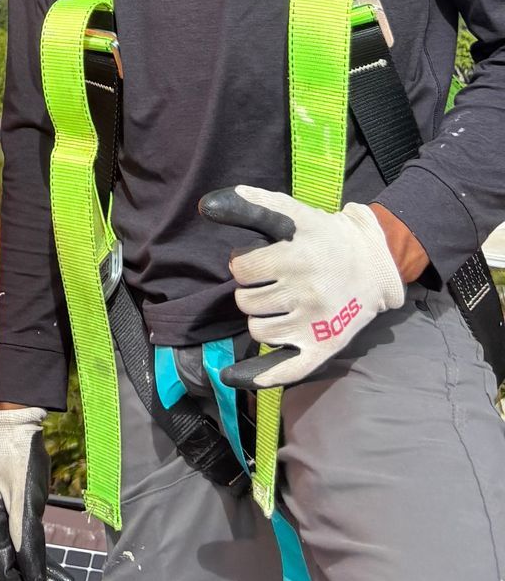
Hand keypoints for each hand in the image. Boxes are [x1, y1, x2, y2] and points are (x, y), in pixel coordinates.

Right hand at [0, 406, 77, 580]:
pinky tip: (64, 580)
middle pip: (16, 577)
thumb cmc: (17, 457)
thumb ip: (27, 539)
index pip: (9, 578)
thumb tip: (34, 579)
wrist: (14, 425)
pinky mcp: (18, 517)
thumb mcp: (23, 497)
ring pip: (25, 566)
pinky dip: (47, 567)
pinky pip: (31, 551)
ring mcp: (6, 525)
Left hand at [200, 186, 406, 387]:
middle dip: (251, 289)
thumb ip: (252, 204)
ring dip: (259, 317)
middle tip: (272, 282)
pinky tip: (232, 376)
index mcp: (296, 256)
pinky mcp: (323, 347)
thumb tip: (206, 205)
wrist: (374, 264)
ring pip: (257, 329)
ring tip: (278, 304)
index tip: (257, 259)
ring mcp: (314, 324)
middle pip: (246, 300)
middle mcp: (305, 292)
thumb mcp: (293, 210)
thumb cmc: (326, 236)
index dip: (244, 262)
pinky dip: (258, 374)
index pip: (241, 267)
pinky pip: (285, 369)